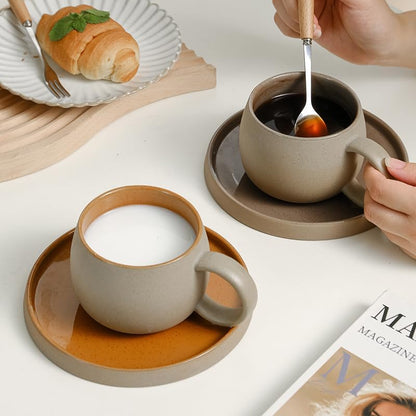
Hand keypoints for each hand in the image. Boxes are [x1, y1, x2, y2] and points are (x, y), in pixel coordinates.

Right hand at [272, 0, 415, 67]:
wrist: (376, 46)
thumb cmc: (375, 21)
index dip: (299, 1)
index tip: (309, 10)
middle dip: (295, 11)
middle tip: (313, 23)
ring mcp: (310, 5)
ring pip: (281, 8)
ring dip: (294, 23)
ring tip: (316, 29)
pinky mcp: (306, 21)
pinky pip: (282, 22)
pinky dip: (291, 31)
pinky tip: (310, 33)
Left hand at [363, 158, 415, 259]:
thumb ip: (415, 173)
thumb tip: (391, 166)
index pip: (380, 190)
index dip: (372, 174)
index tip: (373, 166)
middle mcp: (415, 229)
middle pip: (372, 209)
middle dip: (371, 191)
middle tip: (381, 179)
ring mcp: (414, 244)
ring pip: (378, 223)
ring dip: (380, 207)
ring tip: (395, 194)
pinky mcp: (414, 253)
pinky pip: (391, 236)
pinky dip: (390, 221)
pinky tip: (403, 212)